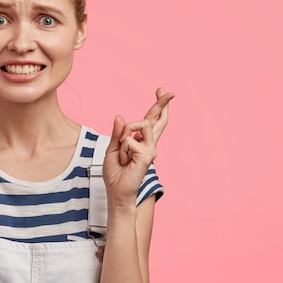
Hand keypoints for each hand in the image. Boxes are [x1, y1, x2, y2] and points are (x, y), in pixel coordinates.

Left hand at [102, 88, 173, 211]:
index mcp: (141, 140)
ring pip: (138, 125)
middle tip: (169, 91)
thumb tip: (120, 116)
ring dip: (124, 137)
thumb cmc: (115, 172)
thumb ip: (117, 133)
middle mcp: (149, 143)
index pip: (151, 119)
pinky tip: (125, 160)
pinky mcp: (147, 156)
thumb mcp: (113, 148)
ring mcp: (150, 149)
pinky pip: (129, 141)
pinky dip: (122, 149)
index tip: (161, 90)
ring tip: (123, 153)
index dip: (158, 105)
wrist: (116, 191)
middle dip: (162, 103)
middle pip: (158, 119)